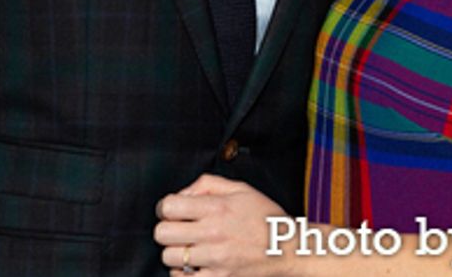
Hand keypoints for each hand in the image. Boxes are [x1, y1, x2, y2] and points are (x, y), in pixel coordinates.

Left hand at [155, 173, 288, 276]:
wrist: (289, 251)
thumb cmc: (265, 218)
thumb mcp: (241, 189)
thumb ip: (207, 184)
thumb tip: (182, 194)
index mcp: (218, 207)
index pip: (169, 206)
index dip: (165, 207)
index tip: (172, 211)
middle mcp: (214, 233)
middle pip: (162, 233)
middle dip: (166, 229)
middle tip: (177, 230)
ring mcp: (216, 259)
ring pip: (169, 257)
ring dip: (175, 252)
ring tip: (188, 248)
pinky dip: (182, 273)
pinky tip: (193, 265)